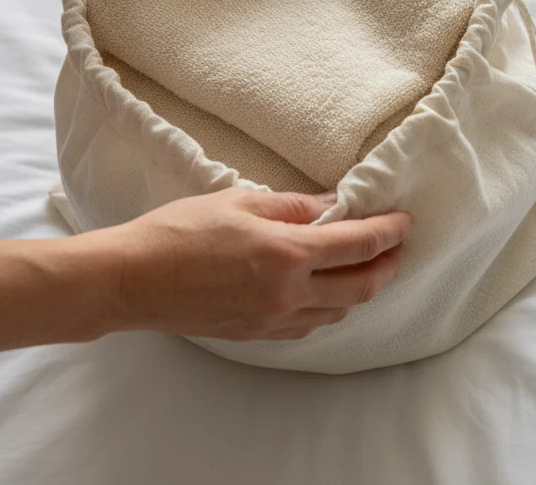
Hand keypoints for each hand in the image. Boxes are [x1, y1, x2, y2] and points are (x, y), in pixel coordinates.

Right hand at [93, 188, 408, 340]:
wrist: (130, 280)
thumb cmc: (178, 232)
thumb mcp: (239, 201)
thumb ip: (293, 206)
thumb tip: (331, 205)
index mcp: (286, 254)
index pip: (358, 244)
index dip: (388, 232)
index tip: (404, 222)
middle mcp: (287, 293)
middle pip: (360, 287)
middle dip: (387, 267)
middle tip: (397, 249)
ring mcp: (272, 319)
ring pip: (337, 312)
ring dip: (358, 291)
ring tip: (363, 268)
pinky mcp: (256, 334)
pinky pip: (307, 326)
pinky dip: (326, 309)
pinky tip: (323, 293)